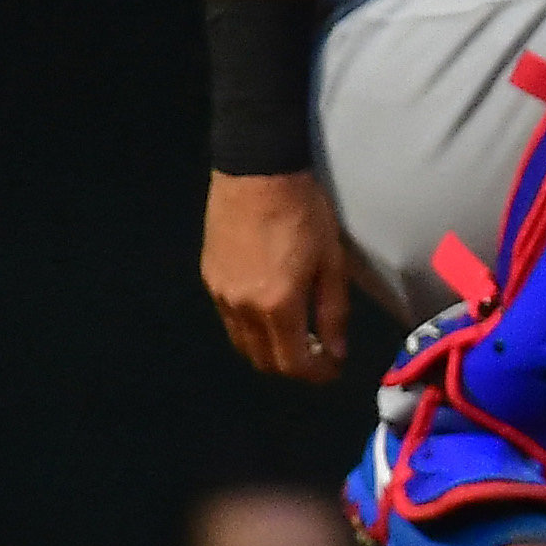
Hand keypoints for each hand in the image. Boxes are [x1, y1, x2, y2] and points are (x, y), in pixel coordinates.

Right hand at [203, 170, 350, 381]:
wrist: (257, 172)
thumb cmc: (304, 212)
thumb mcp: (332, 260)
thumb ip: (333, 313)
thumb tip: (336, 353)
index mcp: (277, 305)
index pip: (292, 363)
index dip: (315, 374)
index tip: (332, 370)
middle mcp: (242, 309)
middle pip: (263, 361)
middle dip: (292, 366)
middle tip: (316, 354)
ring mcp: (220, 295)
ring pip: (242, 343)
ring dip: (268, 349)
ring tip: (294, 335)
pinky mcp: (208, 278)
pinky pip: (229, 319)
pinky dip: (250, 327)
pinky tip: (268, 310)